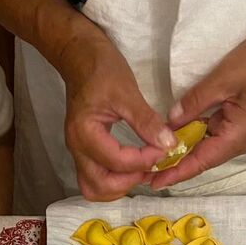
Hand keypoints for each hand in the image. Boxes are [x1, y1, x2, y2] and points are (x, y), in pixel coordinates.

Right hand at [58, 31, 176, 199]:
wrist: (80, 56)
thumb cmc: (101, 69)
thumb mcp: (127, 91)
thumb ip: (146, 121)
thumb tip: (168, 144)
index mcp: (84, 133)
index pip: (116, 162)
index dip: (143, 161)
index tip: (164, 149)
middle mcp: (77, 148)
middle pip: (99, 186)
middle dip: (128, 182)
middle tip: (151, 165)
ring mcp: (78, 152)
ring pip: (94, 188)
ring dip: (119, 186)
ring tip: (141, 170)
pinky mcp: (84, 152)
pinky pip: (95, 179)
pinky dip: (114, 181)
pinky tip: (131, 168)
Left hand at [149, 26, 245, 190]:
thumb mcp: (224, 78)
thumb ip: (196, 102)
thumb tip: (171, 122)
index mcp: (237, 137)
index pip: (199, 162)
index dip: (174, 172)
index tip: (152, 182)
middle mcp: (239, 142)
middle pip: (201, 160)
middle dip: (173, 166)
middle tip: (143, 171)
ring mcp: (241, 134)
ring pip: (205, 148)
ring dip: (181, 152)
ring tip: (153, 158)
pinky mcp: (240, 124)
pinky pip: (212, 135)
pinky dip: (193, 138)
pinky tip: (174, 138)